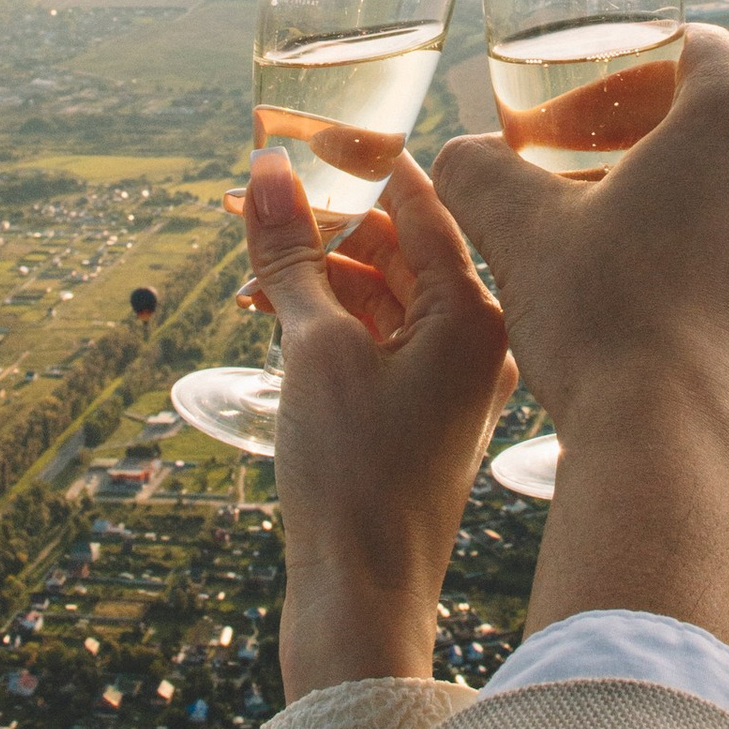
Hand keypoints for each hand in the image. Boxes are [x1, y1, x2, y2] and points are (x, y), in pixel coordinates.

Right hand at [238, 148, 516, 698]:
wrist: (367, 598)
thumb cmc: (354, 475)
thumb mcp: (313, 348)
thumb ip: (290, 255)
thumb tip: (264, 170)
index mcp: (477, 311)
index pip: (420, 200)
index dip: (351, 162)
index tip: (297, 130)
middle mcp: (482, 336)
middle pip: (399, 244)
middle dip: (322, 221)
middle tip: (246, 198)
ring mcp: (455, 377)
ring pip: (383, 292)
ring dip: (317, 271)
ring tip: (246, 263)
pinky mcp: (425, 412)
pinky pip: (379, 336)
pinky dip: (329, 318)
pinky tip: (271, 311)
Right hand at [432, 27, 728, 694]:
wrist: (680, 456)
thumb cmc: (605, 321)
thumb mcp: (520, 230)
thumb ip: (481, 170)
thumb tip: (458, 156)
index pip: (697, 49)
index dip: (632, 65)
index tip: (584, 101)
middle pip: (723, 124)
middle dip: (654, 138)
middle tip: (582, 168)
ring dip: (683, 203)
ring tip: (607, 243)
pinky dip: (709, 264)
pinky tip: (645, 306)